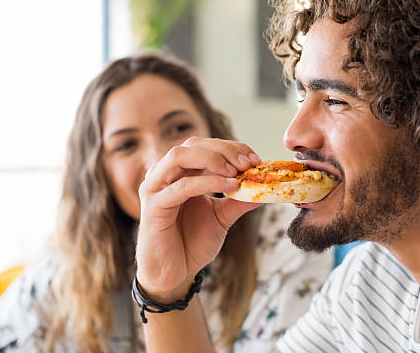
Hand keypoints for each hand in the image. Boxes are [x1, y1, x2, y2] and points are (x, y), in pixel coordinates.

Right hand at [135, 137, 260, 301]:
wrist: (175, 274)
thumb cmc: (192, 243)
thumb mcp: (222, 217)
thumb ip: (239, 200)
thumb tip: (265, 188)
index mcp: (180, 173)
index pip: (204, 145)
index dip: (230, 147)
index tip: (255, 158)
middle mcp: (164, 175)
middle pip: (192, 144)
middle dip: (224, 149)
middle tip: (248, 162)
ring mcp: (156, 188)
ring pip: (179, 156)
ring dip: (212, 158)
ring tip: (237, 171)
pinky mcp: (153, 206)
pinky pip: (181, 186)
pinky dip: (208, 182)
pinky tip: (230, 186)